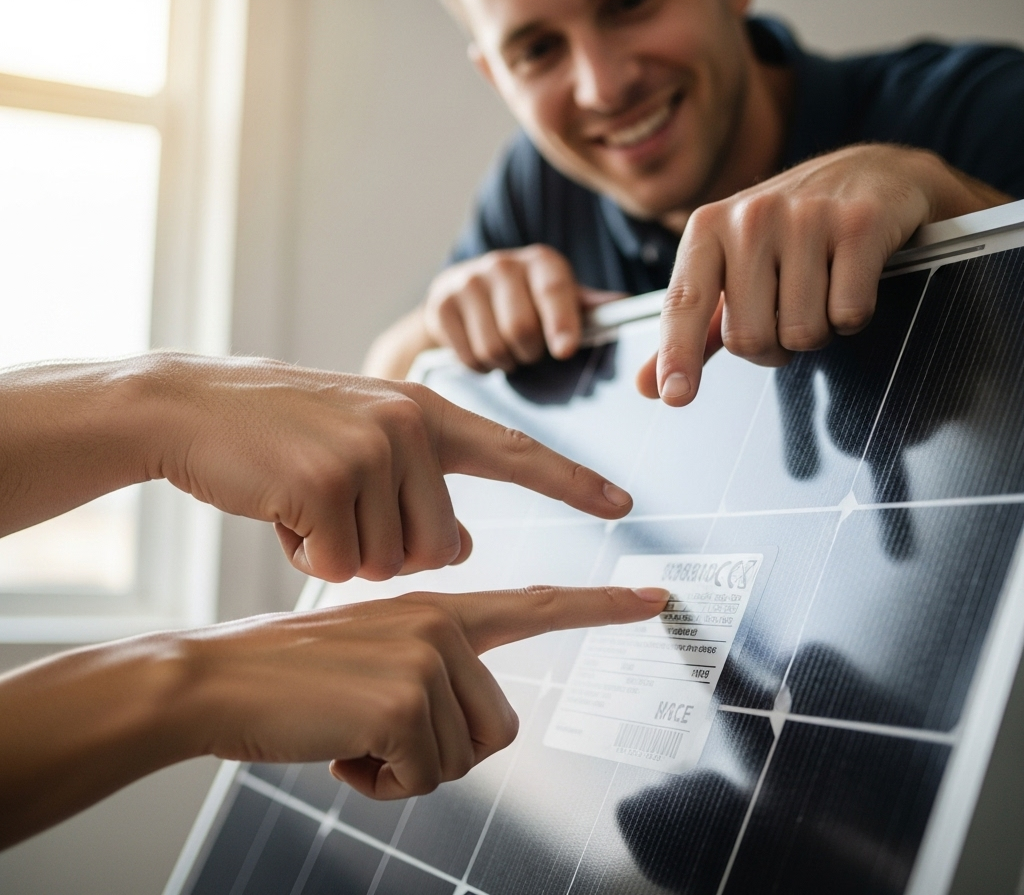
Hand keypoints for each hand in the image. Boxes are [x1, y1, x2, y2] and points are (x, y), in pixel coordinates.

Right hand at [0, 355, 633, 583]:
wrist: (193, 405)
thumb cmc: (282, 431)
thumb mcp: (365, 442)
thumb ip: (423, 486)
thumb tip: (465, 546)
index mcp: (428, 411)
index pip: (518, 452)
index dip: (572, 481)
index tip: (625, 503)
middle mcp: (412, 424)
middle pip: (440, 547)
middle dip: (388, 550)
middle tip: (336, 507)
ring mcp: (371, 449)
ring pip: (389, 562)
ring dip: (343, 551)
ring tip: (304, 499)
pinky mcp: (327, 481)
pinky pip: (338, 564)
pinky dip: (306, 554)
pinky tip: (279, 510)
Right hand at [0, 585, 667, 845]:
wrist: (216, 678)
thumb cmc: (293, 678)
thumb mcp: (372, 656)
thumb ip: (431, 671)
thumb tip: (475, 725)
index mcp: (439, 608)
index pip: (535, 603)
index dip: (600, 607)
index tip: (658, 600)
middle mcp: (442, 621)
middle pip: (496, 727)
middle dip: (439, 751)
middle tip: (374, 733)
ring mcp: (427, 654)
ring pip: (461, 756)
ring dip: (403, 767)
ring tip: (351, 733)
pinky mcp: (405, 696)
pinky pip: (422, 776)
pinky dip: (379, 783)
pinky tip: (338, 749)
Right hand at [424, 244, 623, 371]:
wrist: (460, 293)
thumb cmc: (525, 300)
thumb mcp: (559, 298)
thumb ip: (588, 306)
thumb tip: (623, 306)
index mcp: (541, 262)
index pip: (554, 290)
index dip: (561, 322)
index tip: (565, 350)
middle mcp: (503, 264)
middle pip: (521, 328)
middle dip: (530, 353)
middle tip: (530, 352)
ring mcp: (467, 282)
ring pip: (494, 347)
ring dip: (506, 362)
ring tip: (508, 351)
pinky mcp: (440, 305)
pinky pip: (468, 356)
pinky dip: (480, 366)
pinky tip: (483, 351)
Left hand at [637, 144, 1010, 405]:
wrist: (874, 172)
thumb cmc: (791, 231)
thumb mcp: (730, 268)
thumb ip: (692, 330)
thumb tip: (648, 386)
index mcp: (708, 228)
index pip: (684, 303)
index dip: (678, 354)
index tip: (674, 395)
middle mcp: (751, 217)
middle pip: (749, 337)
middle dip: (772, 347)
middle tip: (786, 313)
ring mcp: (806, 217)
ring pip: (802, 333)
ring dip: (816, 332)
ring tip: (821, 290)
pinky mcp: (860, 225)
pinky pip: (848, 314)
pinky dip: (852, 317)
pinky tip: (851, 281)